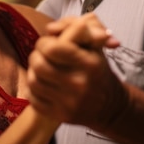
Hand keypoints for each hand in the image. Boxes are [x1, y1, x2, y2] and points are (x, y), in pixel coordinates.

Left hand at [27, 13, 126, 130]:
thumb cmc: (97, 68)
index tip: (48, 43)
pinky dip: (33, 88)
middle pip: (40, 64)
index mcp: (89, 64)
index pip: (52, 48)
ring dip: (33, 70)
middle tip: (42, 55)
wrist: (109, 105)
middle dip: (36, 55)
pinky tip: (42, 83)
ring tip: (41, 68)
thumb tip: (50, 29)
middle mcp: (79, 85)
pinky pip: (33, 99)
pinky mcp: (60, 116)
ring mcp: (69, 103)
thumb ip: (75, 28)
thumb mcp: (94, 44)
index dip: (45, 42)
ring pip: (34, 81)